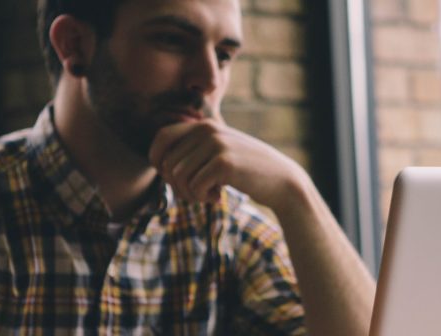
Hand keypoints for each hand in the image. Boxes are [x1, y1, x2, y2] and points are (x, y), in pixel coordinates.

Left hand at [148, 119, 304, 206]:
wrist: (282, 181)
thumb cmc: (246, 171)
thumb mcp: (218, 153)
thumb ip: (193, 151)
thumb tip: (158, 164)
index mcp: (203, 125)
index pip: (161, 138)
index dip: (158, 161)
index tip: (174, 179)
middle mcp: (207, 130)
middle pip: (167, 163)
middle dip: (177, 185)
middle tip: (197, 193)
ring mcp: (216, 144)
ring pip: (178, 177)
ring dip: (190, 194)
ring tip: (210, 195)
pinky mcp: (224, 163)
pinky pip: (194, 186)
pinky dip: (202, 197)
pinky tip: (219, 197)